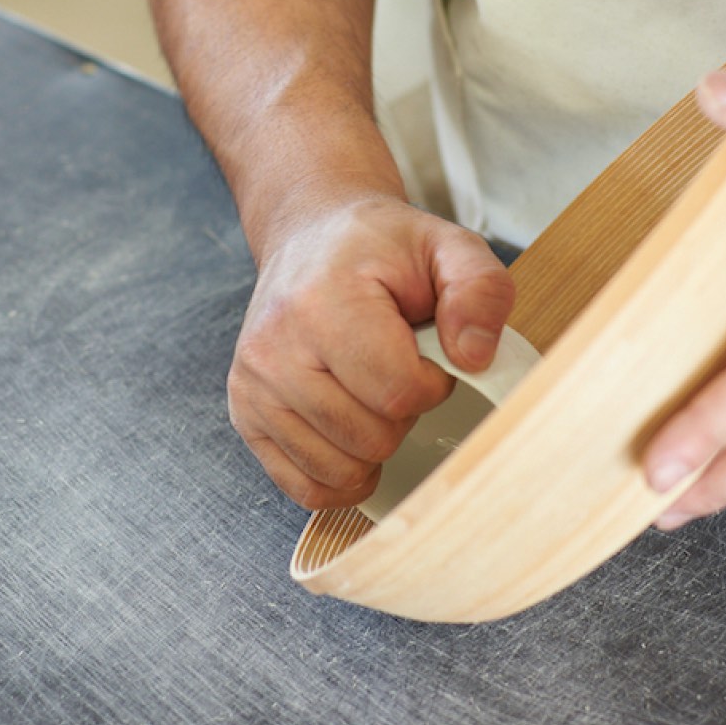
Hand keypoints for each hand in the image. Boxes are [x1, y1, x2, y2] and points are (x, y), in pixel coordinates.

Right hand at [229, 195, 515, 507]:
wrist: (312, 237)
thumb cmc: (379, 249)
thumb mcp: (447, 247)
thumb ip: (479, 292)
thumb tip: (474, 359)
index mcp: (322, 303)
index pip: (399, 391)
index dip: (433, 383)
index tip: (426, 353)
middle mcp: (274, 349)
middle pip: (371, 439)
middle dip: (402, 412)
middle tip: (396, 366)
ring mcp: (253, 388)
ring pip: (341, 471)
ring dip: (373, 443)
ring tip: (370, 389)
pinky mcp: (246, 415)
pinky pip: (306, 486)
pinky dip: (341, 474)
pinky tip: (353, 433)